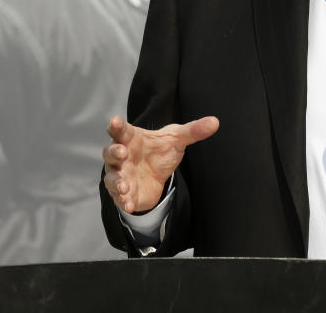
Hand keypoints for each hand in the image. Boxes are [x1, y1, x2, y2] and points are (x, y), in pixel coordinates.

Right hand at [102, 115, 218, 213]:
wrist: (158, 177)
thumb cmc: (160, 151)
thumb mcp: (177, 140)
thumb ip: (193, 131)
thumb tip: (215, 122)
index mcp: (131, 138)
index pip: (120, 129)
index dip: (116, 125)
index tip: (116, 121)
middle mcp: (121, 156)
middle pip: (110, 152)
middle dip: (114, 152)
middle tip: (122, 152)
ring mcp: (121, 174)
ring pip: (111, 177)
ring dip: (116, 181)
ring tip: (124, 186)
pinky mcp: (124, 193)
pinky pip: (119, 197)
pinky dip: (123, 201)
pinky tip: (129, 204)